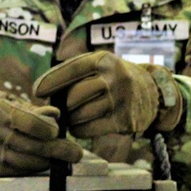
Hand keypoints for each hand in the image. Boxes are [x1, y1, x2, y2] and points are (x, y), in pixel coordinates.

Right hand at [0, 87, 83, 175]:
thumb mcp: (4, 100)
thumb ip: (31, 110)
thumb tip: (56, 115)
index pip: (29, 123)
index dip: (47, 129)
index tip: (58, 131)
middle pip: (30, 146)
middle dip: (57, 151)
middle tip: (76, 154)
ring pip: (24, 162)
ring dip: (46, 162)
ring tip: (62, 160)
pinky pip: (13, 172)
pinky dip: (30, 169)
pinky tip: (43, 165)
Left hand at [33, 51, 182, 138]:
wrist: (153, 92)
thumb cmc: (117, 78)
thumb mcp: (102, 65)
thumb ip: (76, 73)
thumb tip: (44, 93)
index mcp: (104, 60)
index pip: (72, 69)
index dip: (51, 80)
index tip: (37, 90)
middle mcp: (114, 78)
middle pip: (73, 96)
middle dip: (62, 105)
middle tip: (59, 109)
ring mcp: (120, 100)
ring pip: (80, 114)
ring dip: (70, 119)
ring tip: (72, 116)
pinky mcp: (124, 120)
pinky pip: (89, 129)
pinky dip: (78, 130)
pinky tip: (80, 125)